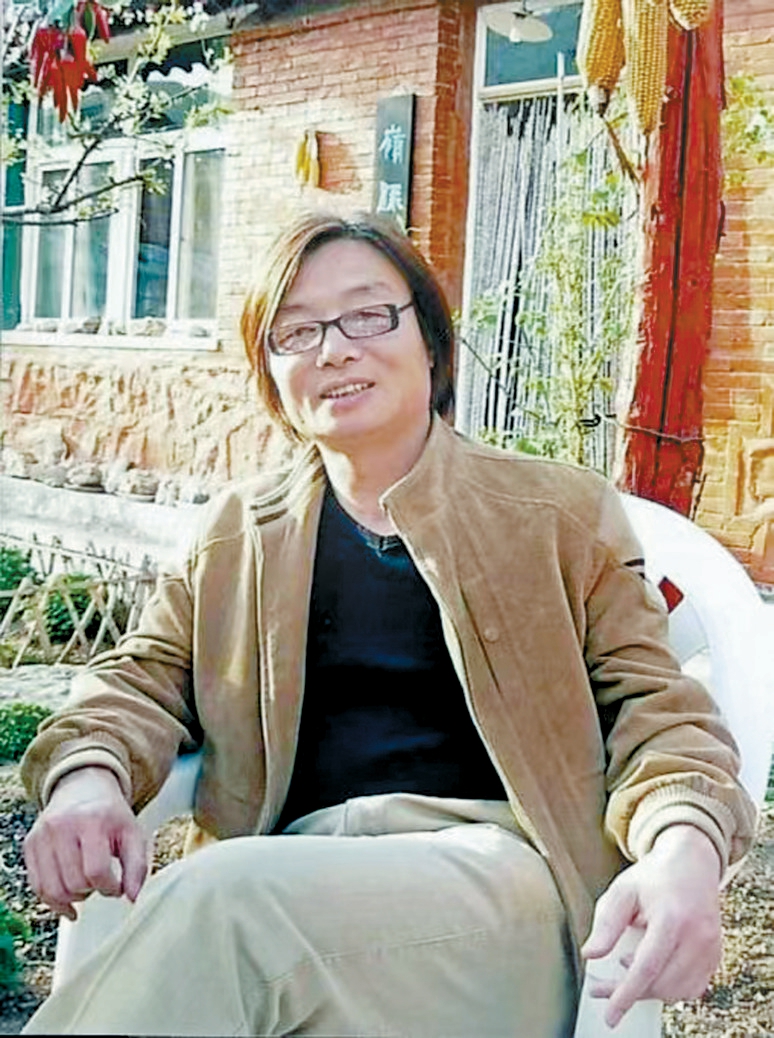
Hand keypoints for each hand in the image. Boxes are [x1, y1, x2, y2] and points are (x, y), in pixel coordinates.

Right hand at [24, 766, 147, 920]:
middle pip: (74, 883)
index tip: (116, 887)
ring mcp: (42, 835)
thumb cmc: (109, 815)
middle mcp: (62, 826)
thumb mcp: (132, 833)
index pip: (96, 871)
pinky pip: (36, 886)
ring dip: (72, 898)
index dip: (110, 888)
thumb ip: (137, 865)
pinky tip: (67, 900)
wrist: (83, 789)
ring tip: (85, 887)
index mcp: (91, 820)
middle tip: (100, 882)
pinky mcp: (30, 844)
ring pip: (52, 890)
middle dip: (92, 891)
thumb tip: (133, 896)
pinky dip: (52, 900)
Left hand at [581, 824, 722, 1028]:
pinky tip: (652, 974)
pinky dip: (670, 989)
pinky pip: (692, 988)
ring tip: (626, 972)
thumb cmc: (654, 877)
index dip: (626, 994)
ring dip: (649, 991)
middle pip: (662, 983)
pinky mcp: (715, 956)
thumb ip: (607, 924)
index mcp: (671, 917)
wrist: (691, 864)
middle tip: (602, 989)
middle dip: (630, 994)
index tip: (610, 1014)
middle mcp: (696, 935)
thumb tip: (590, 955)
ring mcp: (710, 947)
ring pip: (678, 991)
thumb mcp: (622, 891)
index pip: (647, 967)